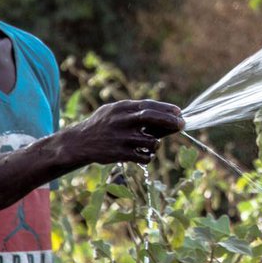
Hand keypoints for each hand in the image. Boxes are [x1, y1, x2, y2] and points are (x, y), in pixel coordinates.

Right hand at [68, 99, 184, 165]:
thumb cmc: (102, 125)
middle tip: (181, 125)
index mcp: (121, 107)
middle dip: (170, 121)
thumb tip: (164, 116)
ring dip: (156, 144)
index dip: (166, 108)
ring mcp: (121, 138)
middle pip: (152, 117)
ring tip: (151, 144)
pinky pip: (144, 157)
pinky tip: (144, 154)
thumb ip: (134, 111)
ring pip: (151, 141)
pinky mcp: (120, 154)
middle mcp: (122, 120)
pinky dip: (148, 156)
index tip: (179, 112)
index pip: (149, 105)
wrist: (79, 142)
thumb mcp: (114, 111)